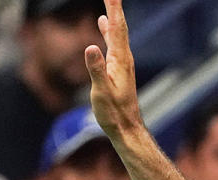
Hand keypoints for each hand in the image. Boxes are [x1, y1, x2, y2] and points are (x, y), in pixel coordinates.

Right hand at [84, 0, 142, 136]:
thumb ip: (96, 69)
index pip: (117, 28)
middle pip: (119, 25)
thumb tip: (90, 47)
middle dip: (115, 6)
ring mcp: (122, 62)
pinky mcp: (118, 68)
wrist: (127, 128)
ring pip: (117, 32)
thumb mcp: (101, 92)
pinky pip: (113, 42)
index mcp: (120, 60)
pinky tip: (104, 24)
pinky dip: (108, 29)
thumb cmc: (113, 113)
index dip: (114, 8)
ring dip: (112, 14)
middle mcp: (124, 58)